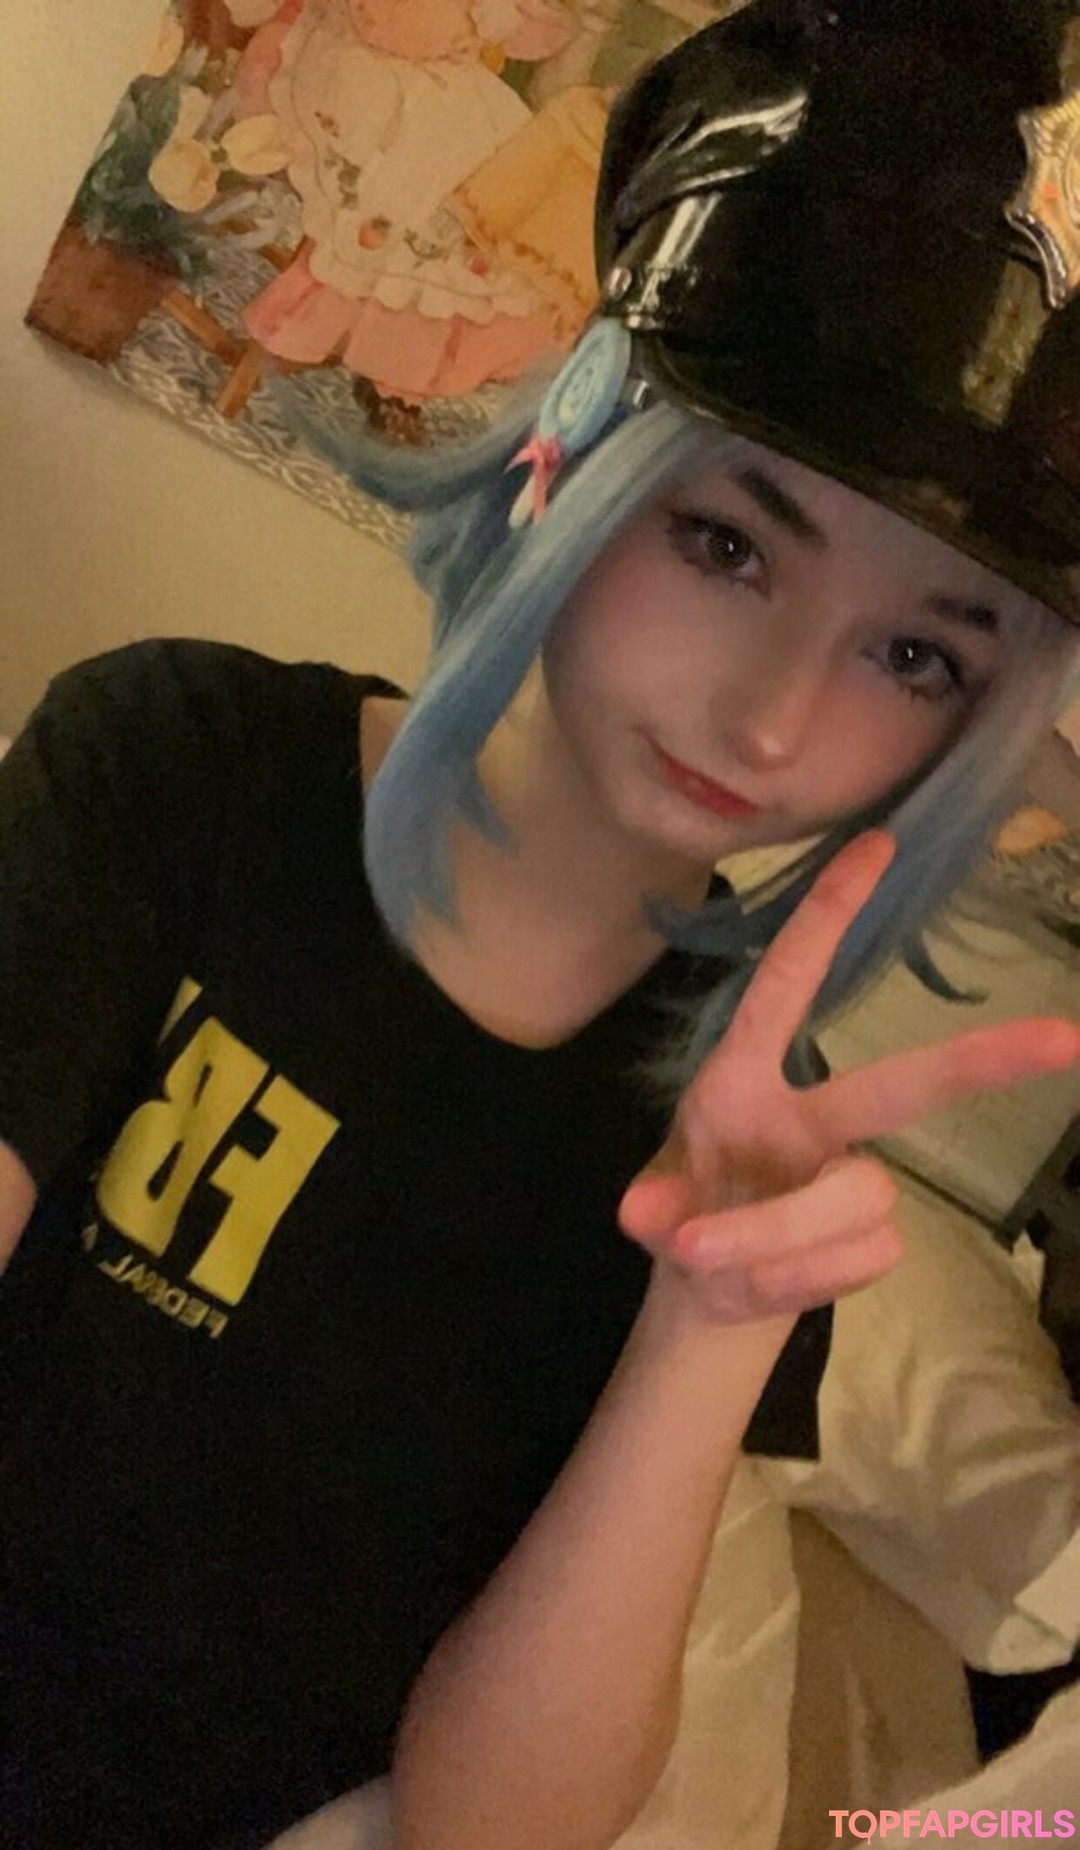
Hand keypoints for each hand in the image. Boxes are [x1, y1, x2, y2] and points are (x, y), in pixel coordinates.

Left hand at [619, 832, 1079, 1327]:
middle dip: (982, 1061)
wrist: (709, 1290)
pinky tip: (765, 1283)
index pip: (786, 985)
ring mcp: (848, 1177)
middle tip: (1066, 1038)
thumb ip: (653, 1210)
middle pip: (902, 1087)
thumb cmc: (683, 1216)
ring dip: (778, 1242)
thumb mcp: (649, 1210)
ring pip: (858, 1200)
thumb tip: (651, 1219)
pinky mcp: (872, 1238)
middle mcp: (811, 1116)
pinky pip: (859, 1259)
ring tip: (721, 1262)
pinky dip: (797, 1282)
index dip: (826, 916)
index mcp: (746, 1079)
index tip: (878, 844)